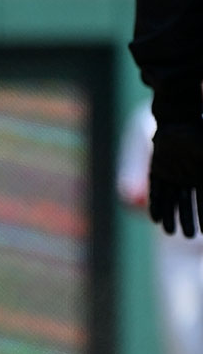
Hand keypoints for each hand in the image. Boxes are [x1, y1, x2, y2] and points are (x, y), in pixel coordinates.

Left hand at [148, 120, 202, 236]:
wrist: (178, 117)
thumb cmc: (199, 130)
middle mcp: (189, 177)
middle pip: (188, 204)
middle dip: (188, 220)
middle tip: (187, 237)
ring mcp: (173, 174)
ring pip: (172, 200)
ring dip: (171, 217)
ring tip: (171, 234)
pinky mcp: (158, 170)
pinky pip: (157, 191)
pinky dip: (157, 204)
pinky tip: (156, 220)